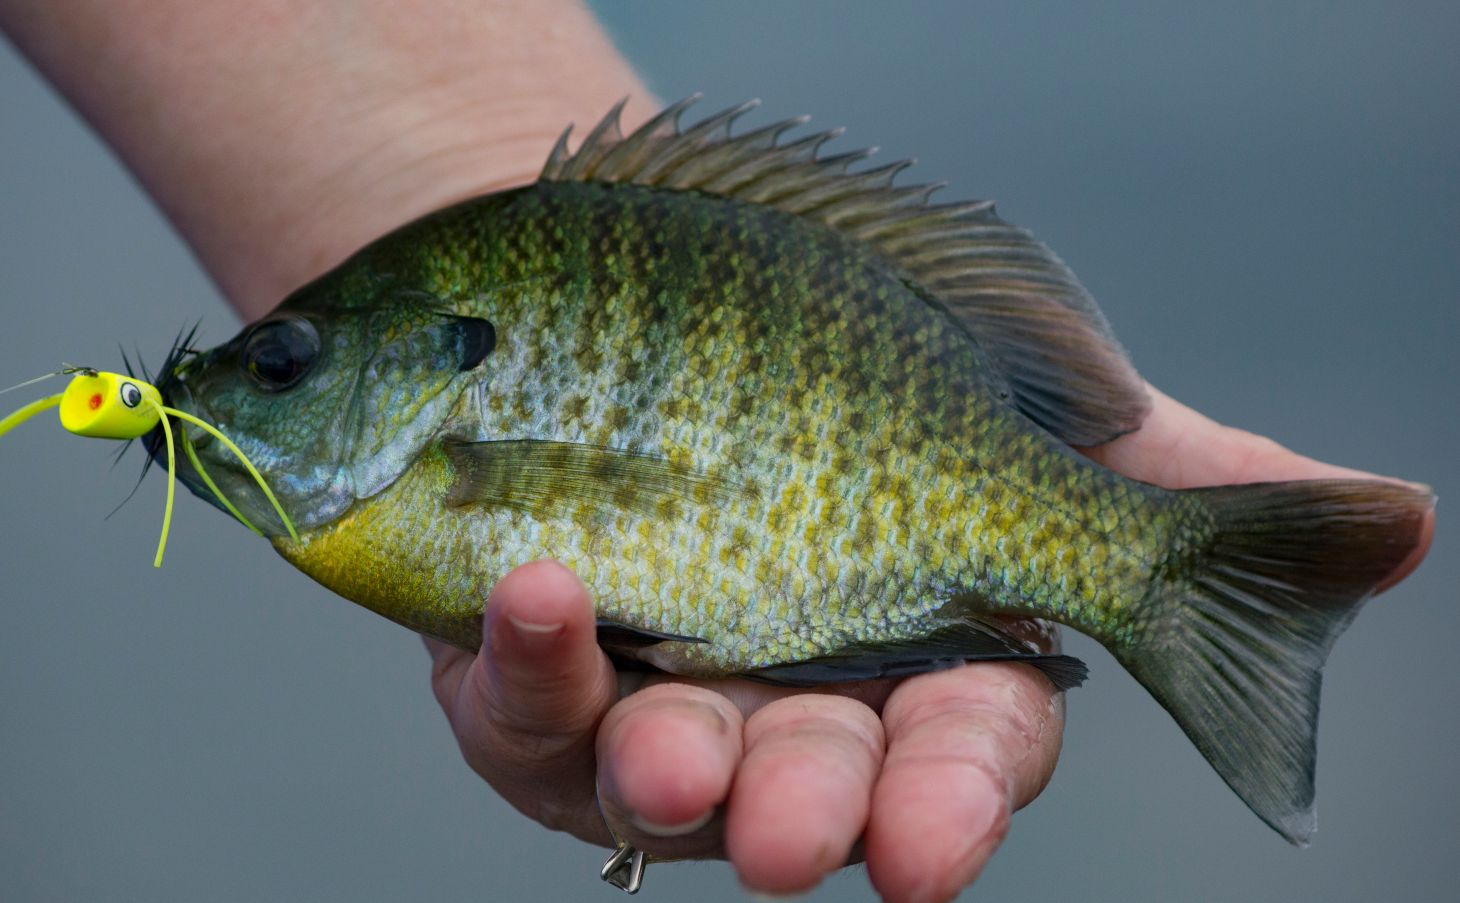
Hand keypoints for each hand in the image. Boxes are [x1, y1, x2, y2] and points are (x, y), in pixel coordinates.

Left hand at [424, 386, 1433, 901]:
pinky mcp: (546, 676)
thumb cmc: (868, 367)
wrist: (674, 305)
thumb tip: (1398, 524)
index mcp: (930, 657)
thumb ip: (1173, 484)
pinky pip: (532, 688)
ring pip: (669, 768)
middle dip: (818, 814)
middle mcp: (804, 700)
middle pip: (821, 780)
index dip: (957, 795)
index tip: (934, 842)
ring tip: (665, 756)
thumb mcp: (1029, 408)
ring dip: (668, 767)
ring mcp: (668, 697)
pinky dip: (537, 648)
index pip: (967, 746)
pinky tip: (536, 583)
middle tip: (799, 842)